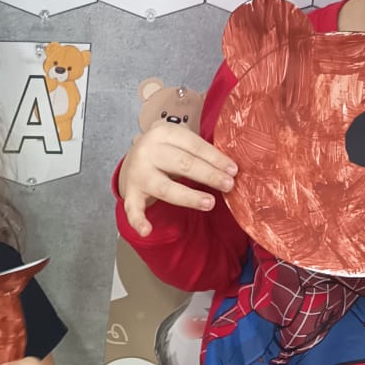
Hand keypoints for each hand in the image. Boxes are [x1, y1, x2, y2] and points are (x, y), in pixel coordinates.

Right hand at [118, 115, 236, 237]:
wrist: (130, 160)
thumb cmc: (164, 152)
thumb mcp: (178, 141)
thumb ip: (198, 151)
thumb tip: (229, 168)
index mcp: (162, 133)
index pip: (193, 145)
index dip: (215, 158)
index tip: (233, 170)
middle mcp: (147, 152)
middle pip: (182, 164)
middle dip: (208, 175)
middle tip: (228, 185)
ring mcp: (137, 174)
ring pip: (165, 188)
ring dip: (189, 197)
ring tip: (210, 203)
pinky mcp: (130, 194)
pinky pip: (133, 209)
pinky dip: (138, 221)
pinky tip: (147, 230)